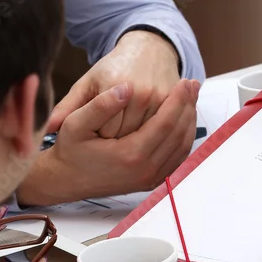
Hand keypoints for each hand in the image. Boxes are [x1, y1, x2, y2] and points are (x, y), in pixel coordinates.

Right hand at [16, 80, 199, 205]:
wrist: (67, 180)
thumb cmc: (70, 151)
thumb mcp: (75, 125)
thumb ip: (100, 106)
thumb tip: (126, 88)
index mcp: (130, 155)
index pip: (165, 124)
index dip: (178, 100)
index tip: (185, 81)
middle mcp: (146, 170)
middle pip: (179, 134)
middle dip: (188, 107)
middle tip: (194, 84)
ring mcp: (151, 178)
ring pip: (182, 147)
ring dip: (189, 121)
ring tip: (191, 97)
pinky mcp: (153, 180)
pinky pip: (178, 157)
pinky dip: (184, 137)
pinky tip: (183, 118)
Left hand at [47, 31, 183, 138]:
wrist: (150, 49)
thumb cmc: (114, 68)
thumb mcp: (88, 83)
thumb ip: (68, 106)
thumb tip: (48, 127)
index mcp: (112, 87)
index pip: (105, 130)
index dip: (98, 139)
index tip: (94, 139)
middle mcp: (139, 93)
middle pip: (126, 136)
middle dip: (117, 143)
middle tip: (109, 143)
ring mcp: (158, 98)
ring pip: (145, 136)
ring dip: (136, 141)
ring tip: (126, 141)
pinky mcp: (173, 102)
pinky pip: (161, 129)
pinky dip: (153, 135)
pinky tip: (145, 135)